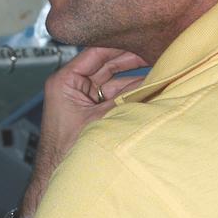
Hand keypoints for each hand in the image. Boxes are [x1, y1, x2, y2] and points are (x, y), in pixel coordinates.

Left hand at [25, 47, 146, 213]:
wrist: (59, 180)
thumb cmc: (66, 153)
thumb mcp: (101, 119)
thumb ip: (125, 99)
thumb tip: (151, 83)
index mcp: (65, 81)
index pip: (96, 52)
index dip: (119, 44)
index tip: (139, 37)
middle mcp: (72, 87)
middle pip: (107, 65)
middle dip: (131, 59)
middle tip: (155, 50)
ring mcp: (83, 100)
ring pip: (114, 82)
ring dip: (135, 79)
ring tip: (158, 70)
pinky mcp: (92, 113)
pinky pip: (115, 97)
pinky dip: (131, 94)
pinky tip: (149, 88)